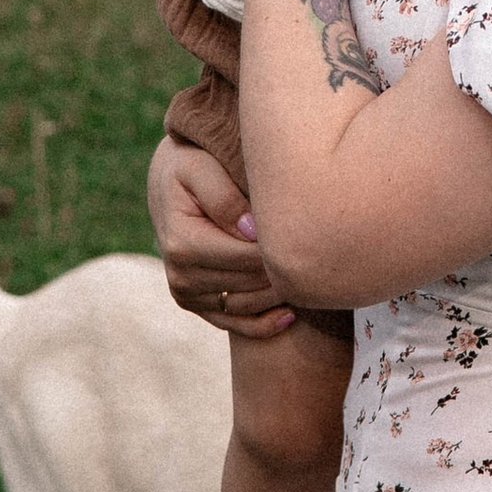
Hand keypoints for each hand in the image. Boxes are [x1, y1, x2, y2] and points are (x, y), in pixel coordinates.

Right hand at [148, 135, 295, 338]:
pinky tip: (291, 315)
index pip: (246, 258)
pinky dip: (264, 325)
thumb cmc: (191, 166)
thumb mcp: (202, 168)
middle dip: (285, 272)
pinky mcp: (197, 304)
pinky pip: (235, 325)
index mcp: (183, 244)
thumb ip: (225, 197)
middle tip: (321, 257)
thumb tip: (252, 231)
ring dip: (280, 297)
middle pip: (250, 285)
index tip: (310, 235)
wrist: (170, 182)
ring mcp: (188, 295)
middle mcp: (181, 276)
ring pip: (247, 307)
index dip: (280, 250)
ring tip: (312, 279)